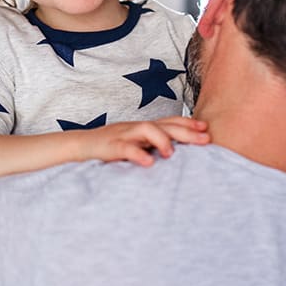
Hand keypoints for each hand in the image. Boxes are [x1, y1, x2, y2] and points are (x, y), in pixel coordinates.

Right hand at [76, 117, 209, 165]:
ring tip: (172, 153)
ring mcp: (122, 135)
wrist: (79, 146)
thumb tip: (177, 153)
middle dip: (185, 131)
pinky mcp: (109, 147)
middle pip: (164, 125)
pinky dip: (137, 154)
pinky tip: (149, 163)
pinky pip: (124, 148)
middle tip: (205, 139)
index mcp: (143, 128)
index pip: (169, 122)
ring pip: (145, 129)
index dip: (188, 124)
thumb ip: (153, 146)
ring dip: (162, 139)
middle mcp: (135, 128)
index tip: (206, 129)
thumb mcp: (135, 144)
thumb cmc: (111, 147)